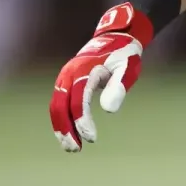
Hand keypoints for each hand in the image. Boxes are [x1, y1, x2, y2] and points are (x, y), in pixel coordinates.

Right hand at [49, 3, 152, 151]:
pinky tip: (69, 133)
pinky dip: (61, 119)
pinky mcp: (65, 82)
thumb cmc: (124, 54)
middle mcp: (69, 74)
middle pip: (60, 105)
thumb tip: (108, 111)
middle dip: (66, 128)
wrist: (115, 37)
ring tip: (71, 147)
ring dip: (61, 127)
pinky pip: (59, 103)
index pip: (79, 100)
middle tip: (75, 149)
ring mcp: (65, 77)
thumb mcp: (128, 68)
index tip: (91, 137)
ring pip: (56, 106)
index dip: (82, 120)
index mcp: (84, 70)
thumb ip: (118, 87)